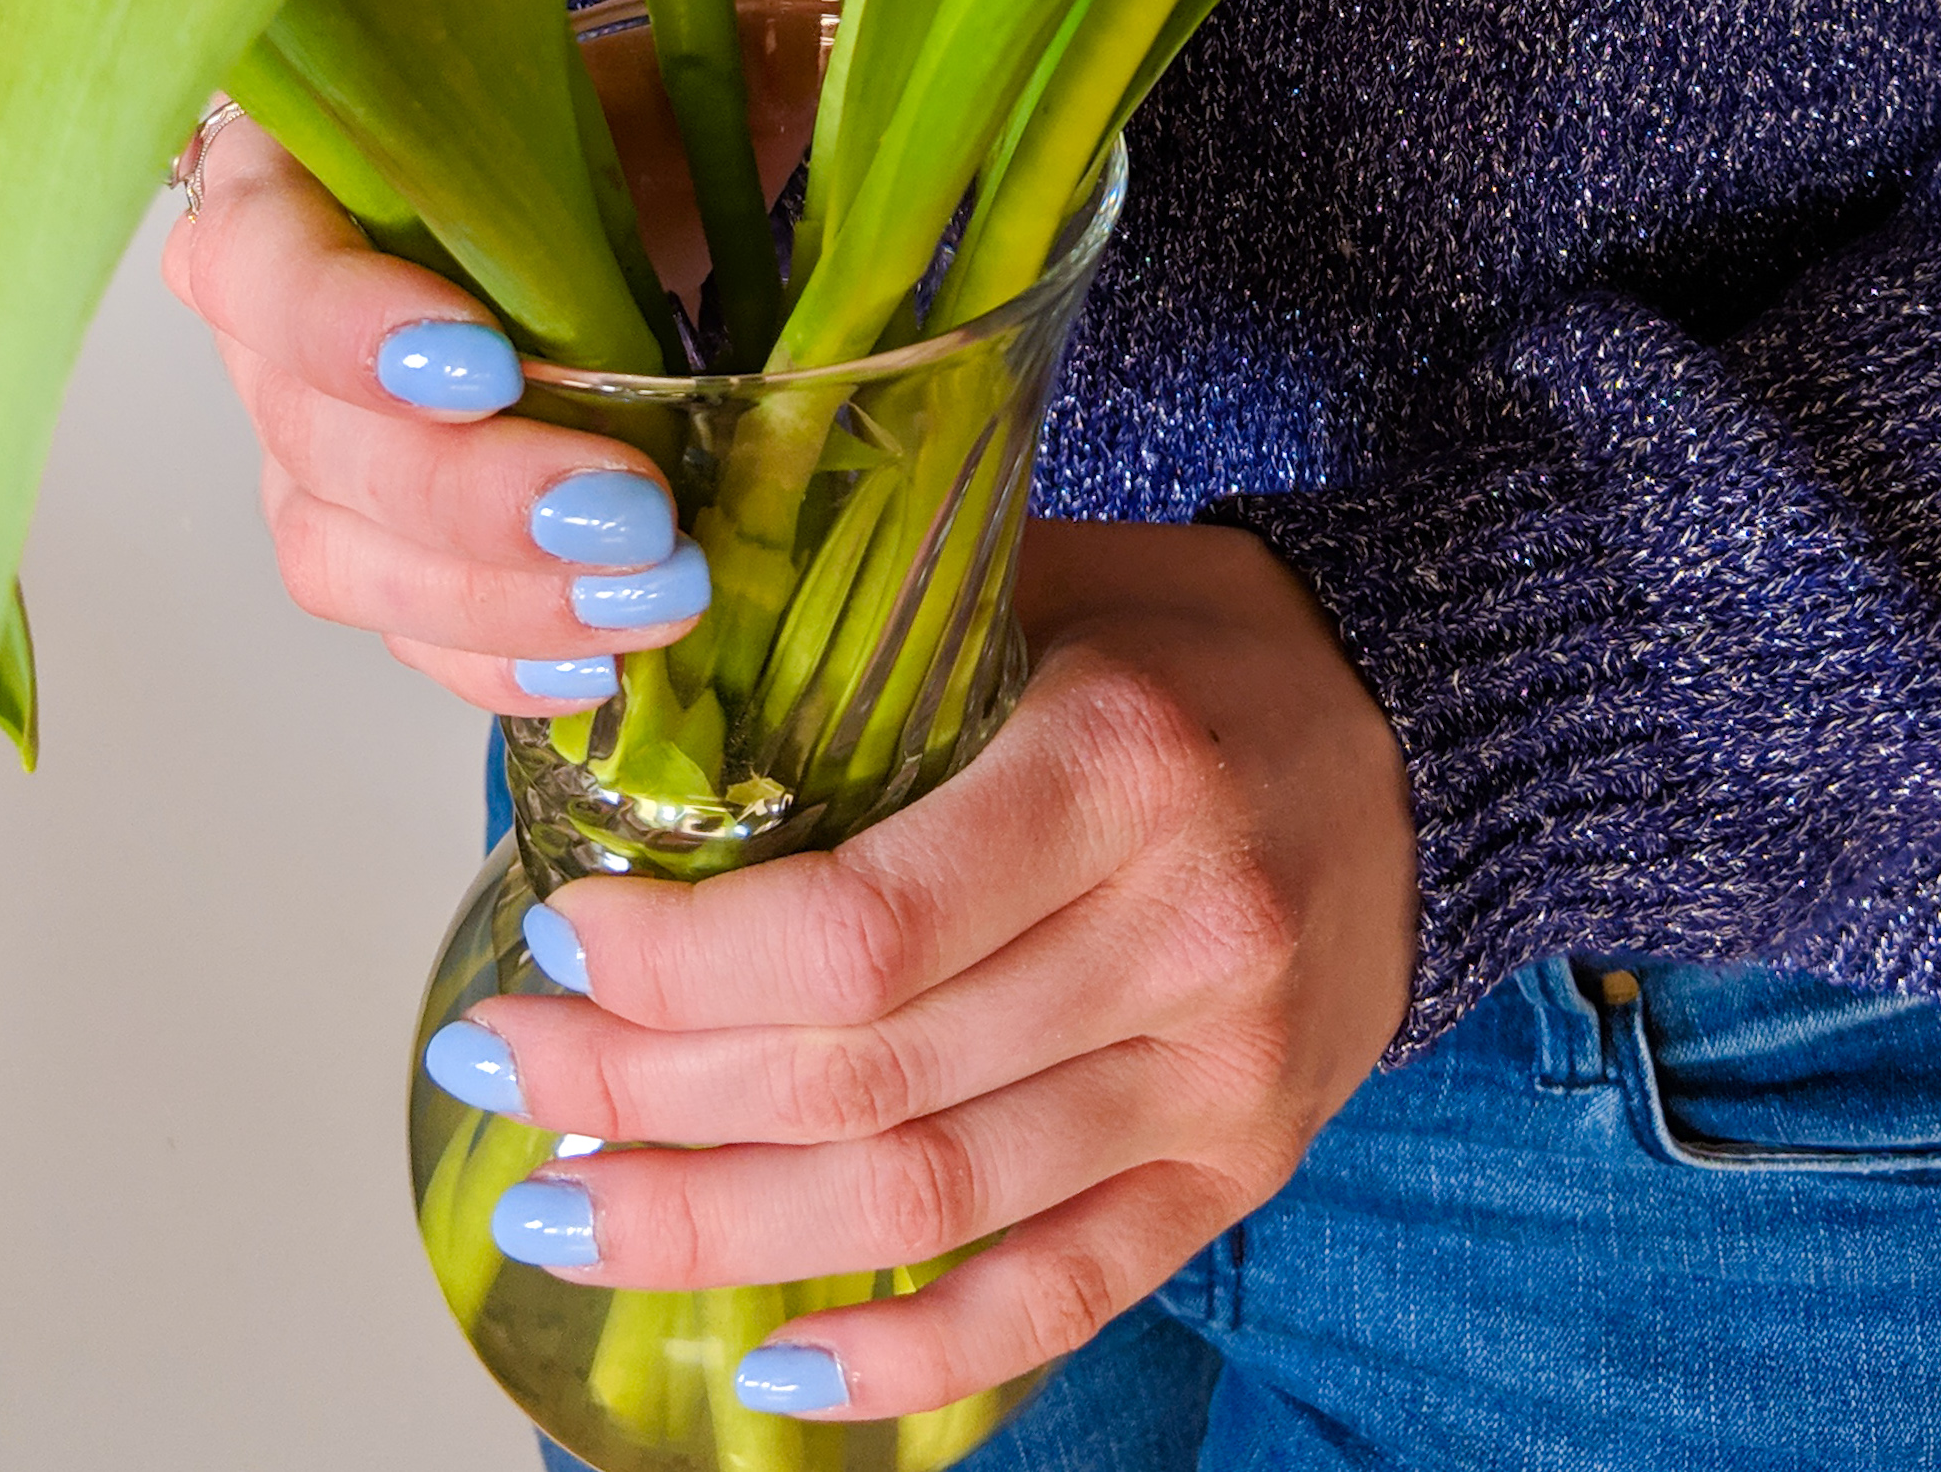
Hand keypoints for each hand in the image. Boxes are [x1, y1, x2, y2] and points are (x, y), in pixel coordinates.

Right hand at [162, 111, 714, 710]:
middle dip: (472, 493)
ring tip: (651, 595)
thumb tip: (807, 65)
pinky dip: (497, 657)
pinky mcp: (374, 550)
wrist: (624, 196)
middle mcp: (270, 328)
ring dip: (498, 596)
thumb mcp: (647, 66)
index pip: (259, 262)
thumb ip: (697, 68)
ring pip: (343, 555)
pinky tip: (596, 660)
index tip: (486, 365)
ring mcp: (308, 451)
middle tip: (627, 509)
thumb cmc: (609, 121)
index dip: (349, 326)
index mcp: (293, 178)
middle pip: (312, 438)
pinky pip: (403, 630)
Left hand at [430, 518, 1418, 1422]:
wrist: (1431, 732)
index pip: (863, 925)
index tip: (564, 934)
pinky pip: (1059, 1297)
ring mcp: (1219, 1077)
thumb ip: (867, 641)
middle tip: (509, 1071)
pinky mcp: (1239, 1171)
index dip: (686, 961)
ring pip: (931, 1206)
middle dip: (650, 1094)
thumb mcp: (1045, 578)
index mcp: (1121, 766)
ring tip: (566, 1208)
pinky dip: (906, 1359)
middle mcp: (1181, 936)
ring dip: (721, 1229)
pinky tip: (767, 1361)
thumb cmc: (1200, 643)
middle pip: (868, 1079)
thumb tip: (630, 701)